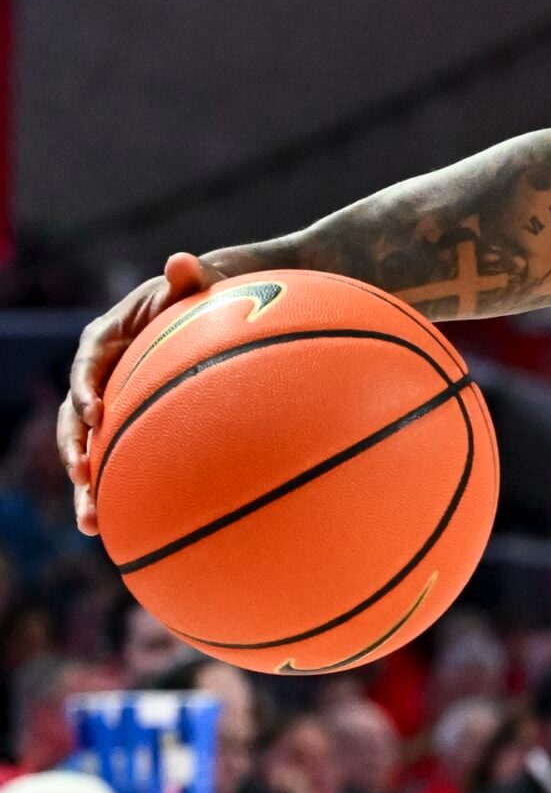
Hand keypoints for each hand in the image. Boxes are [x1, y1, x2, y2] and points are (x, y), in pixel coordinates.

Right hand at [57, 252, 218, 534]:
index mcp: (113, 334)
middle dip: (75, 448)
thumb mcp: (207, 280)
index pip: (89, 359)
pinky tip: (118, 530)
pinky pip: (121, 460)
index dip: (86, 385)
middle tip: (80, 475)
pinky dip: (117, 492)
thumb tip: (182, 261)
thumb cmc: (218, 292)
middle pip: (77, 414)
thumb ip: (193, 277)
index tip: (94, 412)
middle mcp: (106, 371)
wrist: (233, 309)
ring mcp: (118, 401)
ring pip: (92, 447)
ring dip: (87, 485)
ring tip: (91, 522)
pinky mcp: (135, 427)